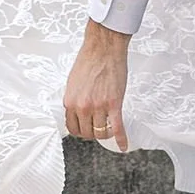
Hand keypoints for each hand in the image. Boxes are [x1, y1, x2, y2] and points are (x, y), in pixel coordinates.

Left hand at [63, 20, 130, 150]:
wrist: (103, 48)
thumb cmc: (89, 60)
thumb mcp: (73, 82)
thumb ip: (74, 99)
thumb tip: (77, 111)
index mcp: (71, 101)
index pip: (72, 127)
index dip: (80, 130)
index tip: (85, 129)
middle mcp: (83, 106)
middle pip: (87, 133)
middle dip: (92, 133)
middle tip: (98, 128)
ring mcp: (99, 106)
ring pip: (101, 133)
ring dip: (105, 134)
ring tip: (109, 130)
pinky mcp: (114, 104)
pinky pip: (118, 128)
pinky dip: (121, 139)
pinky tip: (124, 146)